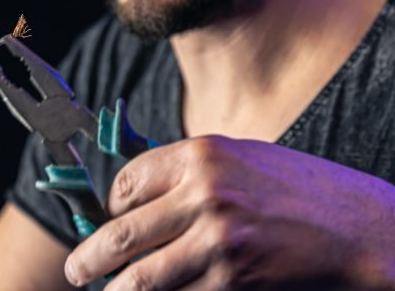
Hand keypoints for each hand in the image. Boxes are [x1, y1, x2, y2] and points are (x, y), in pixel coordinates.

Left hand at [64, 136, 394, 289]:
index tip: (107, 216)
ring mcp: (218, 243)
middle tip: (77, 269)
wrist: (354, 226)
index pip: (128, 181)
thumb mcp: (235, 156)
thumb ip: (186, 170)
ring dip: (115, 290)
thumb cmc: (293, 185)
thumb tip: (138, 194)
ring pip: (143, 278)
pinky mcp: (234, 282)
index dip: (111, 202)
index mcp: (200, 154)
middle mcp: (203, 195)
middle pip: (124, 231)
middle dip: (91, 256)